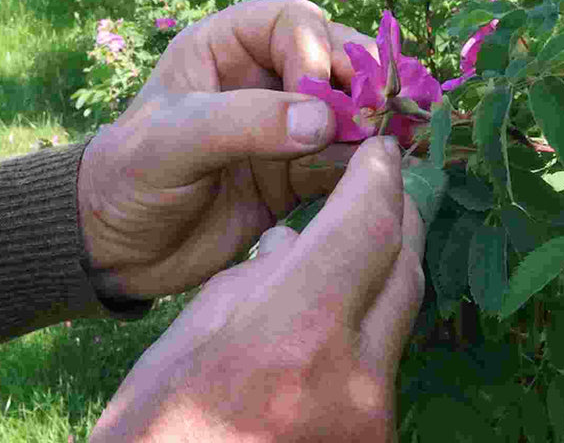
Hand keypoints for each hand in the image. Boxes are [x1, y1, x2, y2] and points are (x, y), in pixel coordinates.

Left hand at [78, 0, 376, 300]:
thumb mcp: (170, 142)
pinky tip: (384, 173)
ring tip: (398, 140)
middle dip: (363, 81)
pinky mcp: (299, 170)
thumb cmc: (128, 178)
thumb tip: (325, 121)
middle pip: (334, 58)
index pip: (292, 22)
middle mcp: (265, 77)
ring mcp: (286, 124)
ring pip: (349, 107)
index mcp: (226, 47)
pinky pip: (345, 158)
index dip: (315, 51)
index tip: (318, 96)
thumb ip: (243, 123)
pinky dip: (367, 164)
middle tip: (384, 113)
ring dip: (376, 122)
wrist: (120, 250)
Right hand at [89, 137, 425, 442]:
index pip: (367, 227)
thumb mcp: (197, 328)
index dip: (380, 178)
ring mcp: (373, 416)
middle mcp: (353, 377)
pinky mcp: (377, 437)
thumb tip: (298, 240)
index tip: (383, 149)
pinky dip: (375, 312)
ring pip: (404, 309)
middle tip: (387, 179)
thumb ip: (263, 274)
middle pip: (403, 264)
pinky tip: (350, 297)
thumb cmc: (159, 422)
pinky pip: (388, 354)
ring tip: (372, 226)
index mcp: (296, 333)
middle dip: (399, 210)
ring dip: (391, 260)